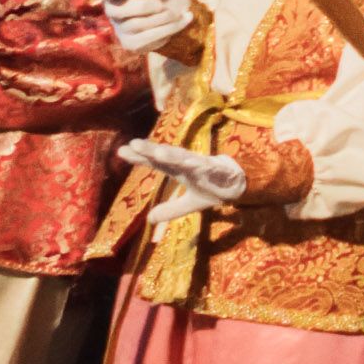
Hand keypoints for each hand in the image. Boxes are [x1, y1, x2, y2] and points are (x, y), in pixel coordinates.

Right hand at [95, 0, 194, 56]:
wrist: (181, 17)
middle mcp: (114, 12)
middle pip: (118, 11)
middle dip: (142, 7)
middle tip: (161, 5)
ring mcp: (121, 30)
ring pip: (134, 25)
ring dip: (160, 19)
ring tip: (177, 14)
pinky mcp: (131, 44)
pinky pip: (146, 39)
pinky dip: (167, 30)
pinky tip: (180, 23)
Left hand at [122, 139, 245, 227]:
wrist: (242, 186)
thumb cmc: (214, 189)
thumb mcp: (190, 204)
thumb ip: (170, 210)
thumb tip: (149, 219)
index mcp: (179, 170)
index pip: (156, 163)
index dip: (140, 157)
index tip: (121, 151)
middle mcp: (188, 164)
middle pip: (166, 156)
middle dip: (150, 150)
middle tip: (133, 144)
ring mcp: (203, 166)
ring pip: (186, 158)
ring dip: (173, 154)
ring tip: (158, 152)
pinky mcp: (219, 170)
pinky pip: (208, 166)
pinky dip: (200, 164)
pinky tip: (191, 161)